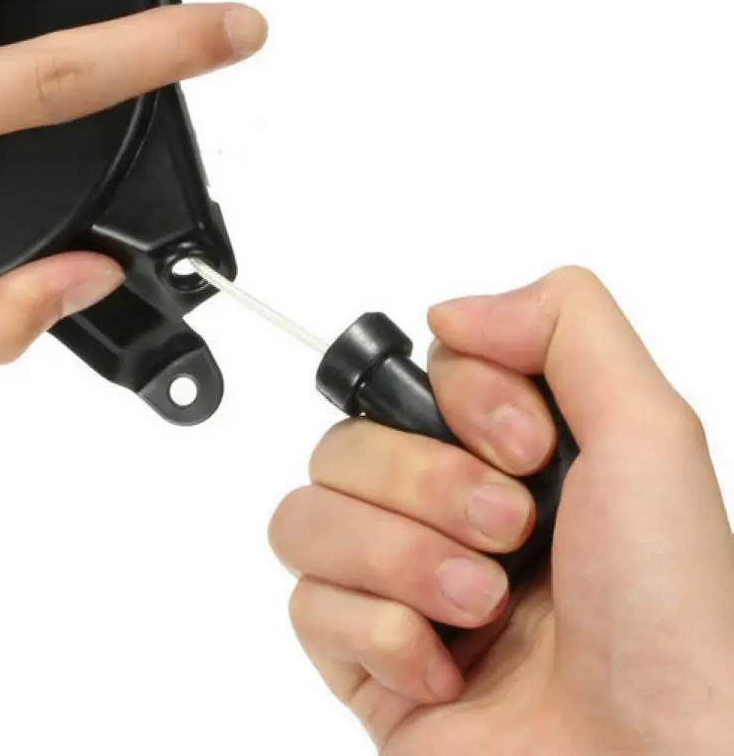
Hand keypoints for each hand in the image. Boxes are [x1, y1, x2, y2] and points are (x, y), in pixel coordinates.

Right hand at [270, 268, 733, 754]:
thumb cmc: (675, 626)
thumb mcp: (651, 438)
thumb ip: (568, 325)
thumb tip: (449, 312)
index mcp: (508, 459)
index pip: (412, 373)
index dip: (456, 399)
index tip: (524, 450)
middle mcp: (447, 517)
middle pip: (345, 439)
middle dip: (425, 485)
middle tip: (509, 535)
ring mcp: (400, 591)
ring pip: (306, 513)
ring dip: (396, 558)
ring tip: (477, 608)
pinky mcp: (366, 665)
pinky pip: (305, 604)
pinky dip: (380, 634)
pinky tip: (447, 669)